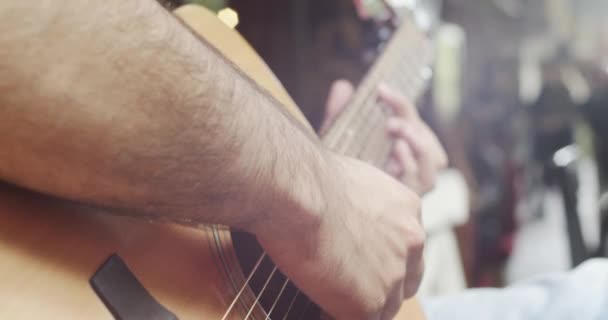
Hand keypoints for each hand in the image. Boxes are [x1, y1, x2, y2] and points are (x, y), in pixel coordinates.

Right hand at [255, 154, 423, 319]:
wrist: (300, 193)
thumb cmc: (309, 178)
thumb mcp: (350, 179)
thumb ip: (360, 202)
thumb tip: (340, 211)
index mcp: (407, 207)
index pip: (406, 244)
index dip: (383, 256)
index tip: (362, 261)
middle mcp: (411, 241)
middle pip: (407, 278)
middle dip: (383, 285)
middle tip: (353, 286)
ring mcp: (393, 274)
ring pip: (385, 305)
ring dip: (360, 303)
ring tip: (330, 296)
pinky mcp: (369, 303)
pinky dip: (338, 315)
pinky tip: (320, 308)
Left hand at [321, 80, 447, 194]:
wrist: (329, 201)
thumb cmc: (339, 168)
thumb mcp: (337, 139)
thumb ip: (339, 114)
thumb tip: (342, 86)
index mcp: (403, 143)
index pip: (412, 118)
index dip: (399, 102)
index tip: (380, 88)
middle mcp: (414, 162)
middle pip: (428, 137)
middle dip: (412, 125)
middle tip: (390, 121)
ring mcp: (416, 182)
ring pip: (435, 159)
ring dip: (417, 143)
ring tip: (395, 135)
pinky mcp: (409, 198)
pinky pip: (420, 181)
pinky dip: (410, 165)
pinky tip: (394, 155)